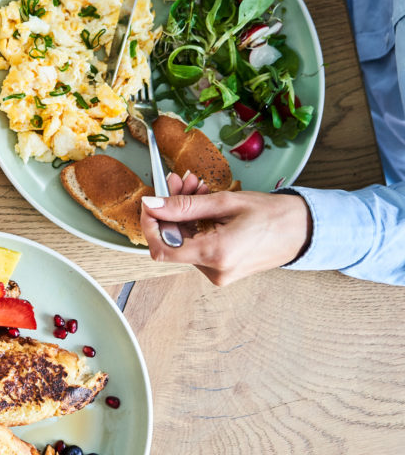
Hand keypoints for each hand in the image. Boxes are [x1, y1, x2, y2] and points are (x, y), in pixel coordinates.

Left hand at [140, 174, 310, 285]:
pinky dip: (195, 223)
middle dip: (171, 209)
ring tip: (197, 187)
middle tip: (180, 181)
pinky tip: (203, 203)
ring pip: (184, 241)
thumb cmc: (274, 216)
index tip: (150, 203)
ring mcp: (218, 273)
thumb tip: (153, 205)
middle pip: (173, 241)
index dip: (149, 225)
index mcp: (216, 255)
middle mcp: (215, 270)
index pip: (162, 249)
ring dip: (184, 213)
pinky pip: (197, 245)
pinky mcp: (221, 270)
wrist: (304, 231)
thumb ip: (184, 205)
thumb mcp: (225, 202)